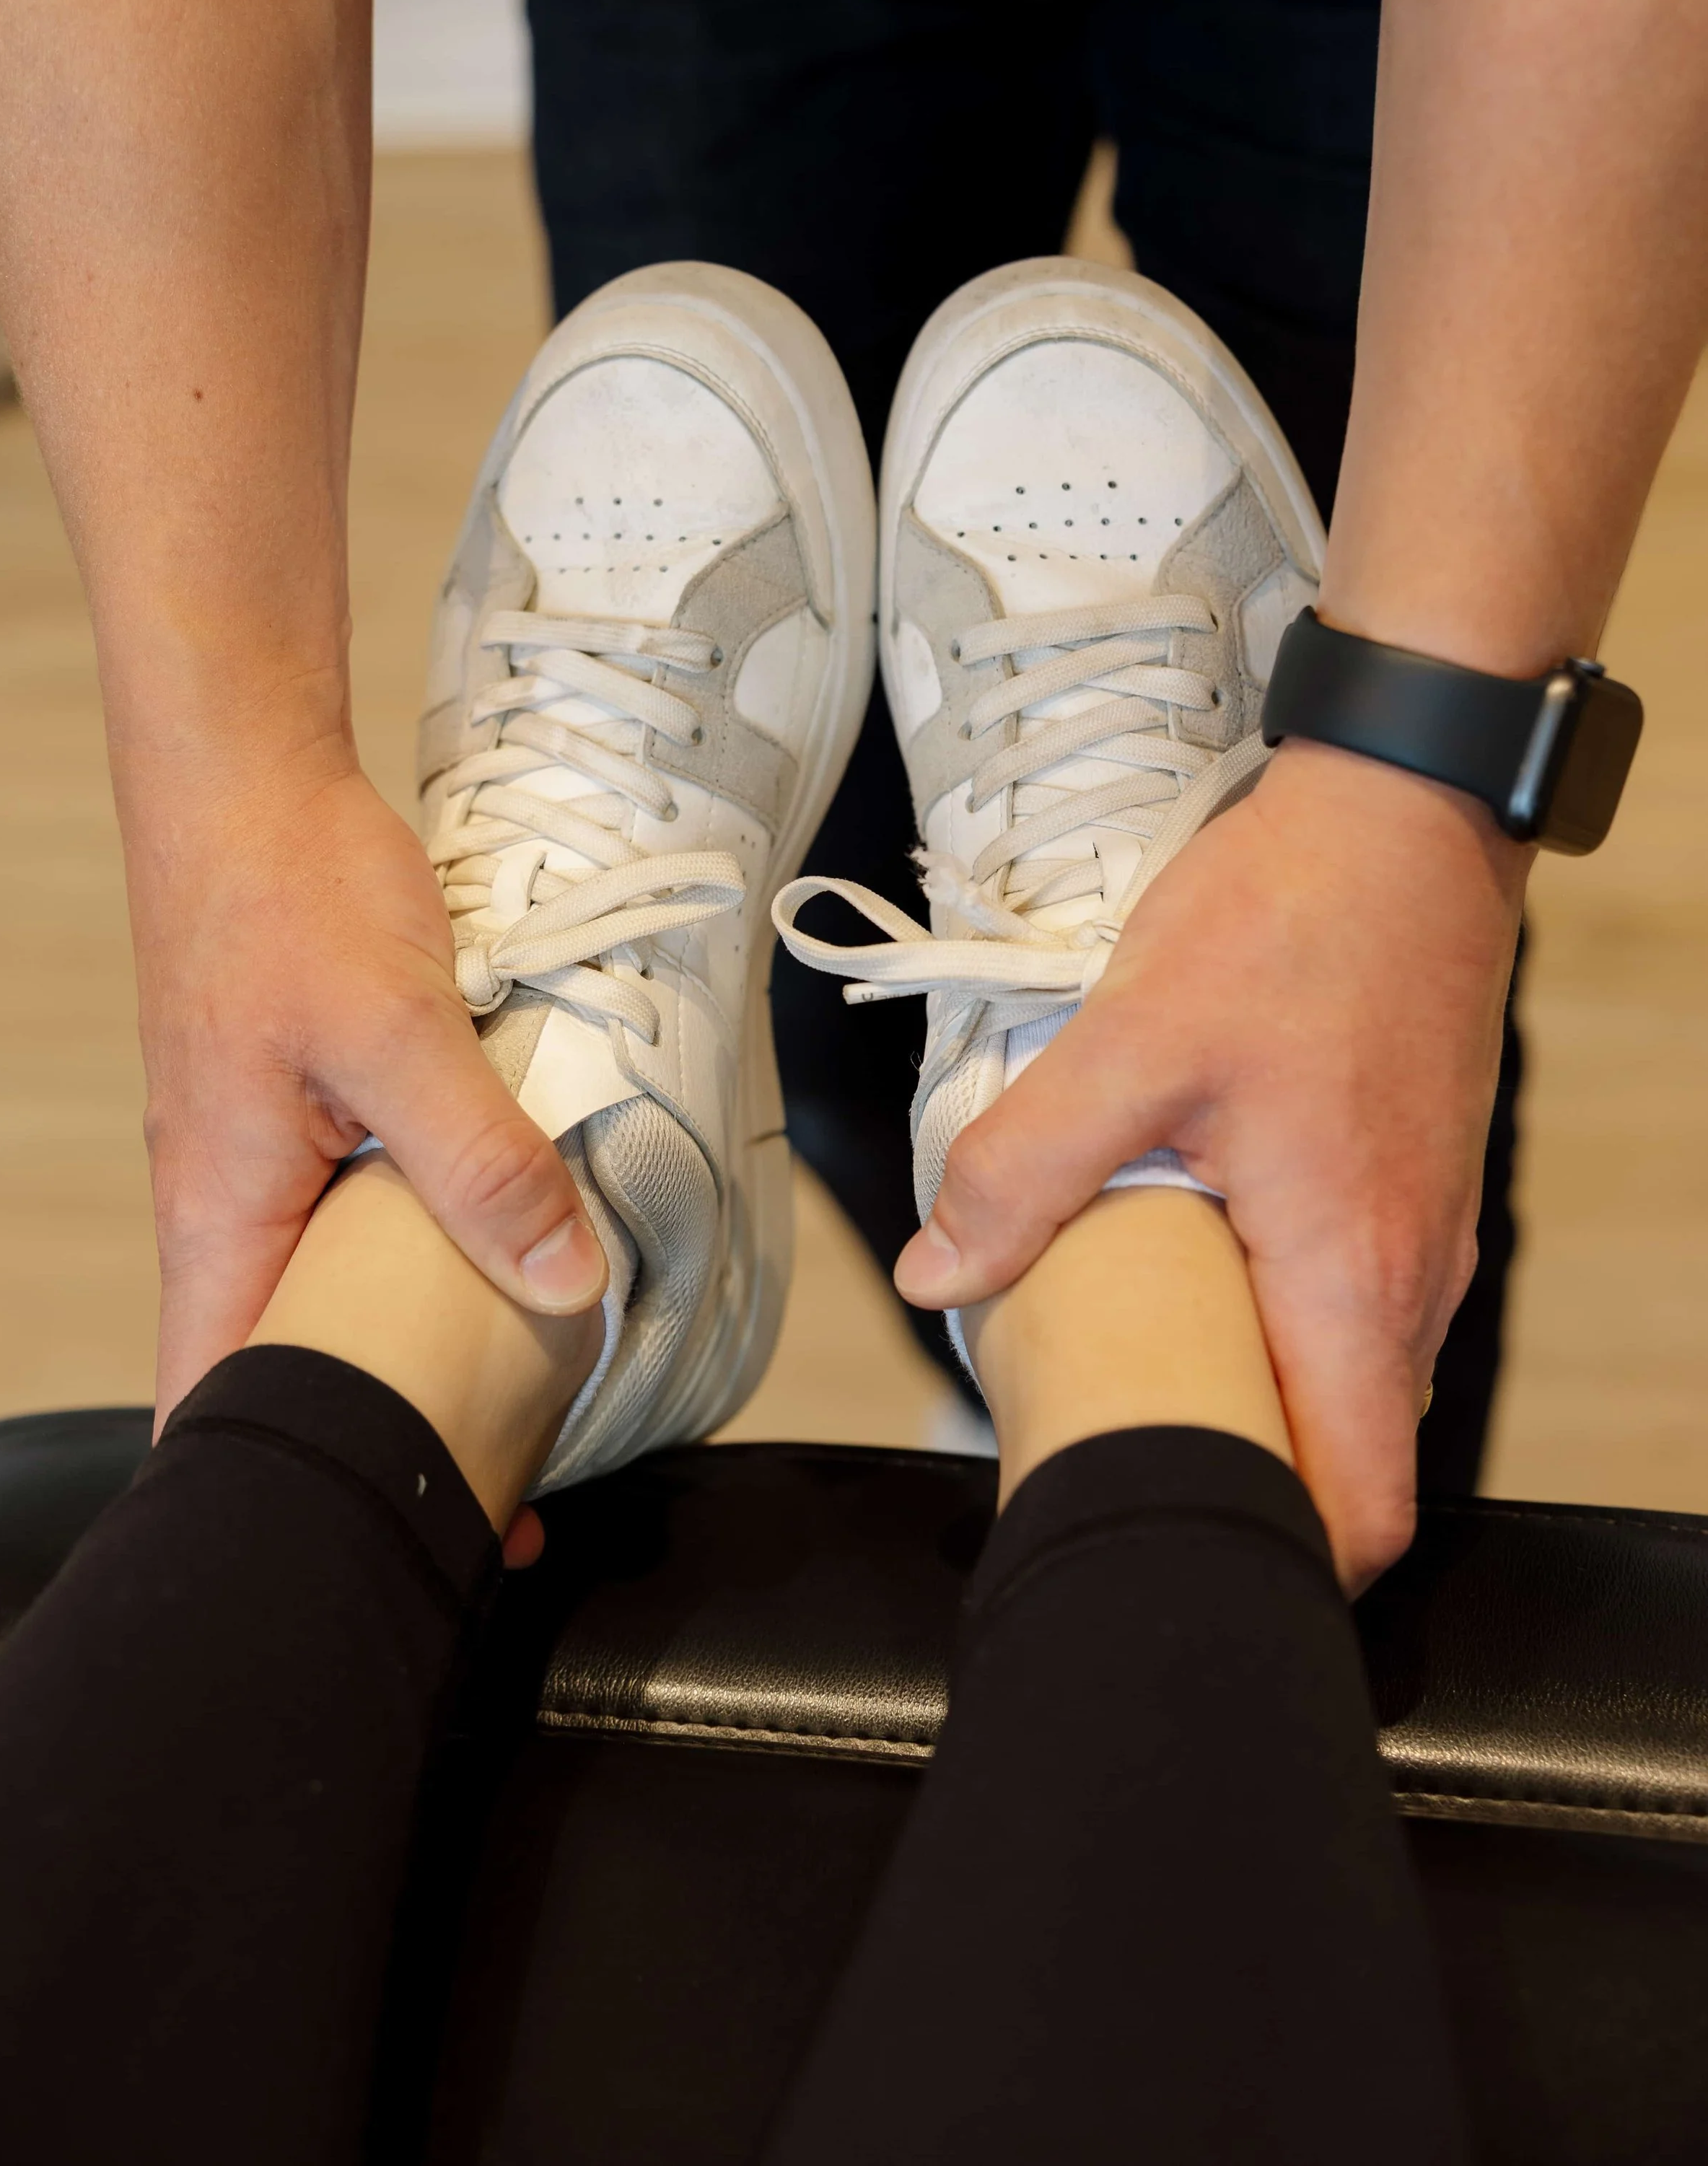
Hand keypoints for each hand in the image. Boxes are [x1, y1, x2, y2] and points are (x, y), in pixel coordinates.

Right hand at [129, 751, 606, 1425]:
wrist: (251, 778)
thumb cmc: (286, 893)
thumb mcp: (398, 1030)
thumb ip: (480, 1159)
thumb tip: (564, 1282)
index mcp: (222, 1218)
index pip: (218, 1403)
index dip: (295, 1481)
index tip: (397, 1532)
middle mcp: (234, 1208)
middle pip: (289, 1364)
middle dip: (380, 1428)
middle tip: (496, 1488)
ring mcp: (272, 1161)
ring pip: (337, 1290)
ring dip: (415, 1340)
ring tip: (520, 1396)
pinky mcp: (315, 1115)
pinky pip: (366, 1215)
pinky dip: (431, 1251)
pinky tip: (509, 1254)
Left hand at [895, 741, 1529, 1586]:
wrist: (1404, 810)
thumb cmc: (1294, 917)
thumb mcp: (1133, 1035)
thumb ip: (1027, 1165)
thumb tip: (938, 1278)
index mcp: (1354, 1276)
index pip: (1360, 1508)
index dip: (1273, 1552)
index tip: (1165, 1528)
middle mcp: (1412, 1276)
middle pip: (1346, 1453)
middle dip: (1240, 1469)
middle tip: (1117, 1440)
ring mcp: (1424, 1228)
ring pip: (1347, 1374)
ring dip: (1253, 1380)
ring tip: (1137, 1347)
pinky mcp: (1410, 1179)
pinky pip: (1352, 1297)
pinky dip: (1277, 1309)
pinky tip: (1192, 1252)